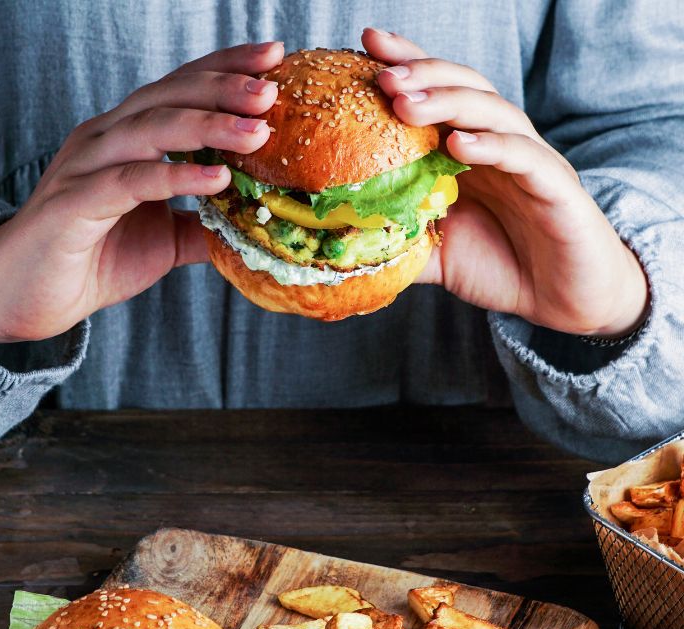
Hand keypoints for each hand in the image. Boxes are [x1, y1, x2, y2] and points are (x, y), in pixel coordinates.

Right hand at [0, 42, 283, 343]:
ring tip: (256, 132)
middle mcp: (106, 140)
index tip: (274, 59)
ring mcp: (87, 167)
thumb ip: (206, 225)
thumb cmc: (97, 257)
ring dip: (207, 126)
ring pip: (150, 130)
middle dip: (223, 89)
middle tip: (272, 91)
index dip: (225, 70)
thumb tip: (256, 225)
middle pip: (168, 97)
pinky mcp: (75, 204)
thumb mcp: (167, 238)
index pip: (180, 90)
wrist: (33, 296)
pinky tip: (217, 179)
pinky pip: (130, 182)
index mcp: (128, 138)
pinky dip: (175, 177)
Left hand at [363, 28, 648, 336]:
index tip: (365, 44)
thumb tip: (346, 243)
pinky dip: (492, 145)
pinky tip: (459, 143)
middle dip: (422, 75)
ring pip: (493, 113)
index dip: (407, 64)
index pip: (438, 95)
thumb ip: (399, 242)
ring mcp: (530, 162)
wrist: (563, 303)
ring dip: (449, 101)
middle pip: (463, 89)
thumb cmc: (501, 269)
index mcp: (469, 154)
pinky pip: (525, 157)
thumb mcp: (437, 255)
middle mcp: (499, 146)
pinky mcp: (557, 187)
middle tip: (382, 75)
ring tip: (407, 102)